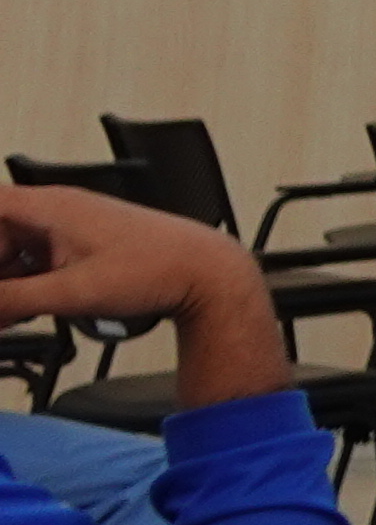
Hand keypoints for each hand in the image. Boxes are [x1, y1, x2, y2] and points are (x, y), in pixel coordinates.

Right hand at [0, 182, 292, 407]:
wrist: (206, 275)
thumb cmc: (157, 268)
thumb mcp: (72, 291)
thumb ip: (13, 299)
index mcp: (51, 207)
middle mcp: (58, 213)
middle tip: (3, 309)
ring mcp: (70, 232)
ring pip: (15, 254)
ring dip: (7, 285)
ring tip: (10, 317)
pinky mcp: (83, 251)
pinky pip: (37, 265)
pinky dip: (24, 288)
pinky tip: (21, 315)